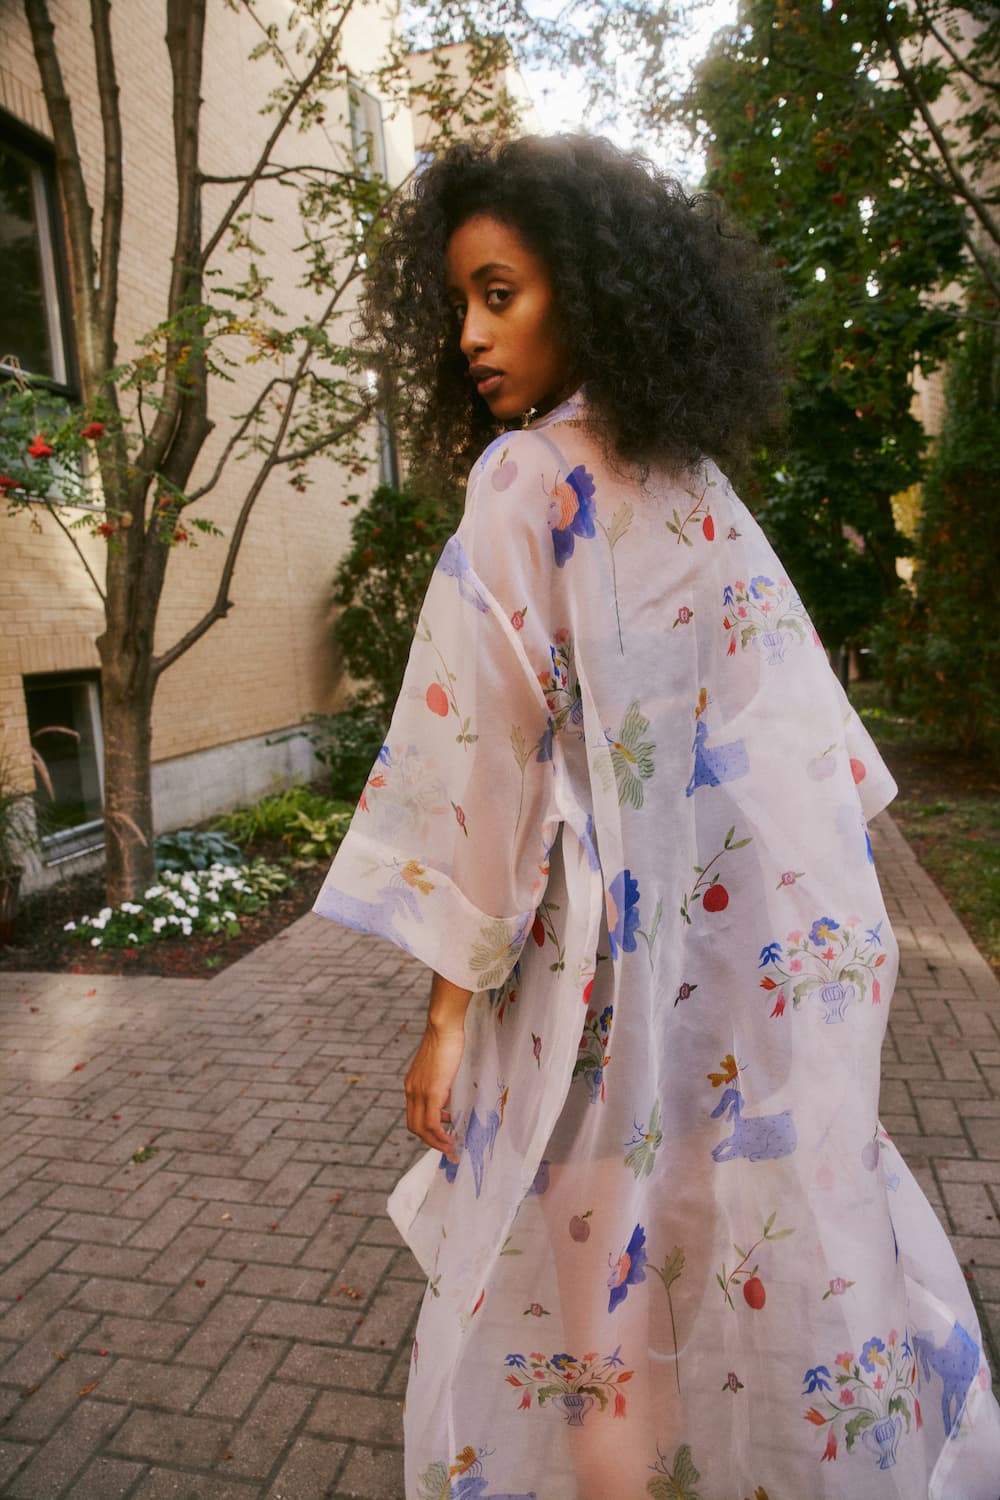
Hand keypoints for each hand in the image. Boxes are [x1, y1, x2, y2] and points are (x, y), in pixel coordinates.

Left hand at [404, 1019, 465, 1157]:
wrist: (443, 1028)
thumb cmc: (445, 1042)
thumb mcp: (438, 1068)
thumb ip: (438, 1083)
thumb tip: (447, 1098)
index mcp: (412, 1085)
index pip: (413, 1115)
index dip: (426, 1130)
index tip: (441, 1135)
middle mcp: (411, 1091)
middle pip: (414, 1127)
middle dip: (431, 1141)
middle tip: (447, 1147)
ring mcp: (420, 1093)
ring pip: (421, 1128)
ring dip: (436, 1142)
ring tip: (451, 1146)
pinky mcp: (432, 1092)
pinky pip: (432, 1122)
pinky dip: (440, 1134)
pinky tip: (451, 1137)